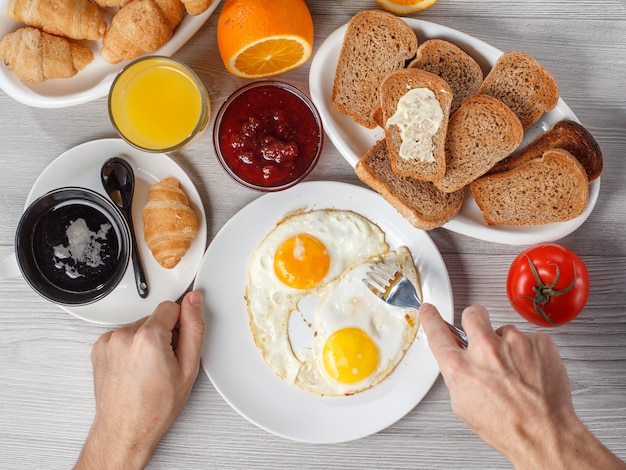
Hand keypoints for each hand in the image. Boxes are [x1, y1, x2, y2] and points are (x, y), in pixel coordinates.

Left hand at [75, 291, 204, 469]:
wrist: (125, 429)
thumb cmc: (155, 407)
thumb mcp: (188, 367)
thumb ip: (194, 328)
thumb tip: (194, 302)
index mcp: (149, 337)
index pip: (172, 306)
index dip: (180, 326)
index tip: (177, 345)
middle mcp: (125, 336)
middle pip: (154, 318)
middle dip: (163, 334)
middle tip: (164, 363)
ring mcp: (109, 342)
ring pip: (139, 327)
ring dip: (145, 341)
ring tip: (148, 368)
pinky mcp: (99, 348)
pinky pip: (123, 336)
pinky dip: (130, 347)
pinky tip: (135, 368)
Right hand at [419, 303, 625, 469]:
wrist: (545, 434)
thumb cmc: (507, 426)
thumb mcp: (463, 404)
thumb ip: (457, 374)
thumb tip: (457, 360)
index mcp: (461, 367)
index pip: (437, 332)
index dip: (431, 319)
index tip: (429, 311)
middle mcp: (485, 350)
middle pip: (472, 314)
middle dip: (475, 321)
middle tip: (482, 337)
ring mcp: (514, 343)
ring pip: (504, 330)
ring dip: (507, 345)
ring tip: (515, 371)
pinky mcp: (539, 342)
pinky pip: (529, 338)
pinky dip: (530, 352)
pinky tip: (531, 371)